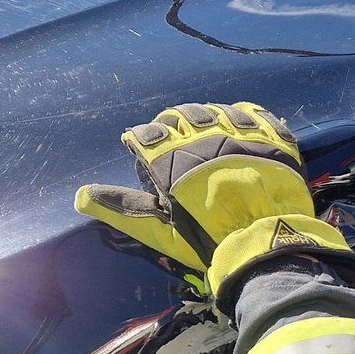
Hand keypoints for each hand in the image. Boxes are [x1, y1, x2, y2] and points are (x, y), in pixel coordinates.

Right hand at [76, 102, 354, 310]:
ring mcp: (241, 135)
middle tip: (177, 141)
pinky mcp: (273, 138)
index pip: (146, 134)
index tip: (145, 149)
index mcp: (173, 160)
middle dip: (173, 125)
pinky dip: (246, 116)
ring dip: (208, 118)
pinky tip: (241, 123)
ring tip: (209, 132)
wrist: (266, 243)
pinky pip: (257, 114)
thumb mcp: (161, 230)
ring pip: (217, 110)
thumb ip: (122, 208)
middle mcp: (204, 138)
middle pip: (181, 116)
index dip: (143, 140)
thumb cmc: (208, 241)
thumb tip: (81, 196)